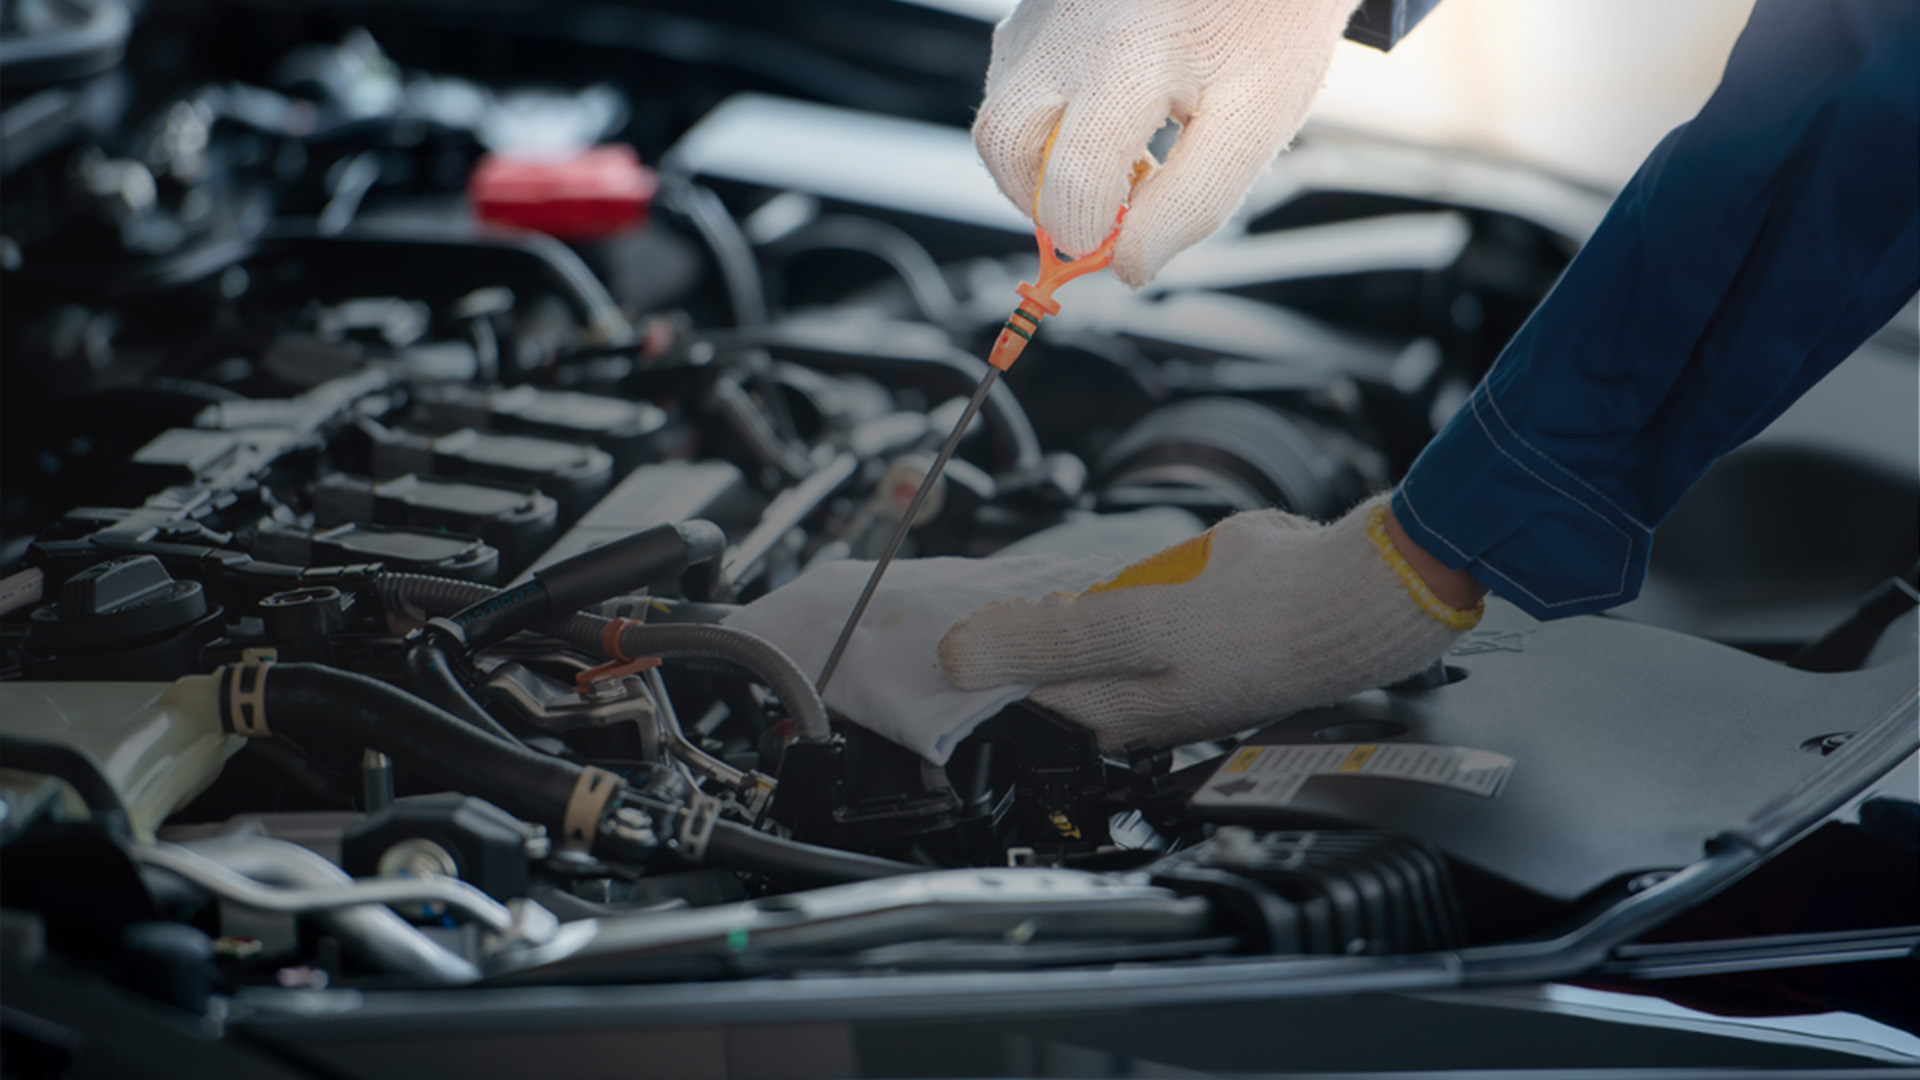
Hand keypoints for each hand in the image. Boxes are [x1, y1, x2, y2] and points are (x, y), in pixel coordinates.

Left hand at [937, 495, 1483, 751]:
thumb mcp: (1135, 624)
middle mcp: (1132, 706)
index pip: (1006, 702)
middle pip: (1034, 677)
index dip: (961, 669)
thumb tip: (958, 658)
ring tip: (1009, 594)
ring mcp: (1161, 673)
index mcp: (1111, 716)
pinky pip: (1117, 621)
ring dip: (1041, 619)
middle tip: (955, 604)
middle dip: (994, 642)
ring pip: (1074, 647)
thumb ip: (1044, 641)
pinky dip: (1095, 603)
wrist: (1361, 592)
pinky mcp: (1189, 639)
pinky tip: (1090, 583)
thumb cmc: (1263, 616)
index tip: (921, 634)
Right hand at [973, 0, 1363, 286]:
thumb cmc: (1272, 20)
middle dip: (1040, 200)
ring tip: (1117, 160)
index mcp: (1126, 61)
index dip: (1091, 236)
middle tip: (1099, 216)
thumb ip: (1191, 204)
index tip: (1123, 247)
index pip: (1071, 184)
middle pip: (1003, 145)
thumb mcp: (1255, 121)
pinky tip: (1107, 114)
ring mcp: (1045, 7)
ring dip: (1040, 158)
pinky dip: (1047, 113)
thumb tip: (1129, 264)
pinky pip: (1015, 72)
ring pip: (1001, 108)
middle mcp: (1068, 29)